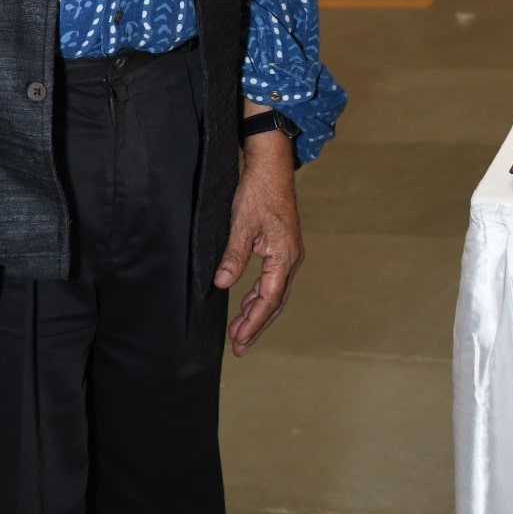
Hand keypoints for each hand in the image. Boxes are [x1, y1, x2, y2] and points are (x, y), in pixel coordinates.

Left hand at [213, 134, 303, 355]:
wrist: (272, 165)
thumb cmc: (258, 191)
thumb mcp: (241, 224)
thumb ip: (233, 256)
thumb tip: (221, 284)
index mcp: (284, 257)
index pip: (268, 300)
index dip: (253, 322)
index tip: (238, 341)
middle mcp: (291, 259)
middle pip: (274, 302)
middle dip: (256, 325)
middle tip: (239, 347)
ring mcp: (288, 254)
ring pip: (274, 293)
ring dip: (257, 312)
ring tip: (240, 331)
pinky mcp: (281, 247)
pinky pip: (272, 280)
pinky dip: (259, 294)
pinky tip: (247, 301)